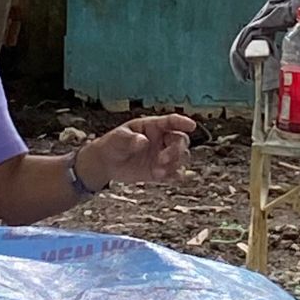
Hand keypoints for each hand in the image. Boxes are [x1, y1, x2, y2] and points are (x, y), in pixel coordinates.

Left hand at [79, 114, 196, 188]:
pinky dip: (174, 176)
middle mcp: (161, 139)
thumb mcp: (117, 138)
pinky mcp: (161, 170)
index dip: (182, 122)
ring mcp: (162, 155)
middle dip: (176, 150)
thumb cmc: (112, 144)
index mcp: (152, 126)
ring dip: (175, 164)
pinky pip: (176, 172)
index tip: (192, 125)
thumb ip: (129, 139)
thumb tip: (142, 141)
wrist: (107, 163)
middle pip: (181, 140)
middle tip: (163, 160)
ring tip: (158, 172)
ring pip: (181, 157)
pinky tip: (164, 177)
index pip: (171, 122)